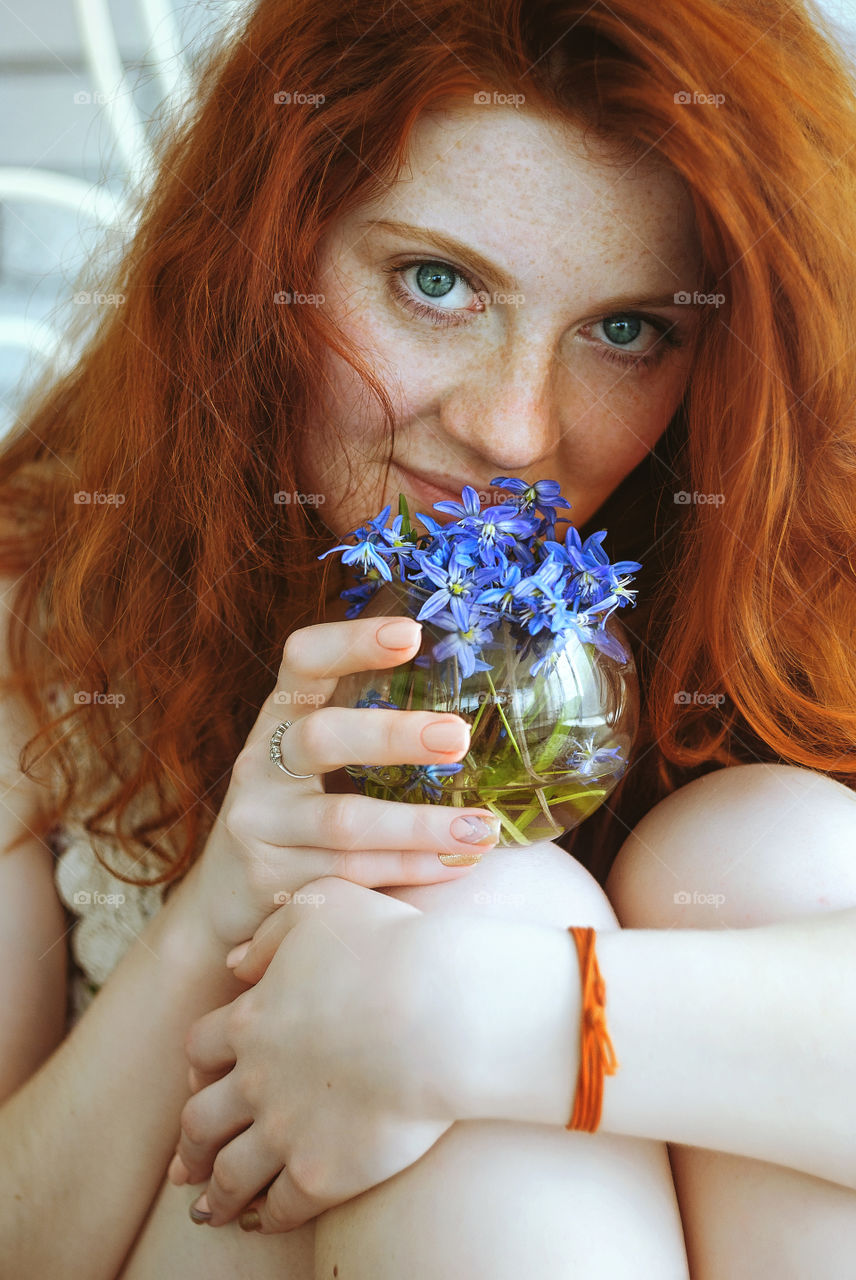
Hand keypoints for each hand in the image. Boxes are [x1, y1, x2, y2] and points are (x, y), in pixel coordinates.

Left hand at [168, 877, 463, 1231]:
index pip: (202, 1048)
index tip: (200, 1080)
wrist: (438, 1011)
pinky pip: (280, 1207)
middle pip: (200, 1119)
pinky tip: (264, 1221)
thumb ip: (275, 931)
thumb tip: (236, 963)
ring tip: (209, 1212)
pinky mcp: (321, 1174)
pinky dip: (265, 1217)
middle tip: (185, 1164)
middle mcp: (256, 1079)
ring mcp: (284, 1131)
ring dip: (215, 1195)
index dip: (199, 1067)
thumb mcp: (326, 905)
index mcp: (253, 1018)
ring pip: (229, 1174)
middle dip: (191, 1143)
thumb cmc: (392, 946)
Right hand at [188, 613, 502, 950]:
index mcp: (278, 719)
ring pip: (345, 822)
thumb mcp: (310, 761)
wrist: (221, 900)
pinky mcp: (269, 881)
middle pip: (323, 738)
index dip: (351, 642)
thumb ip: (362, 726)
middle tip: (458, 737)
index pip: (304, 662)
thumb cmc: (293, 813)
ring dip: (421, 826)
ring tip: (482, 829)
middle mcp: (260, 765)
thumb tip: (465, 696)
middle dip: (394, 736)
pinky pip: (350, 874)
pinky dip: (409, 869)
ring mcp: (260, 825)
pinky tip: (455, 864)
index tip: (410, 634)